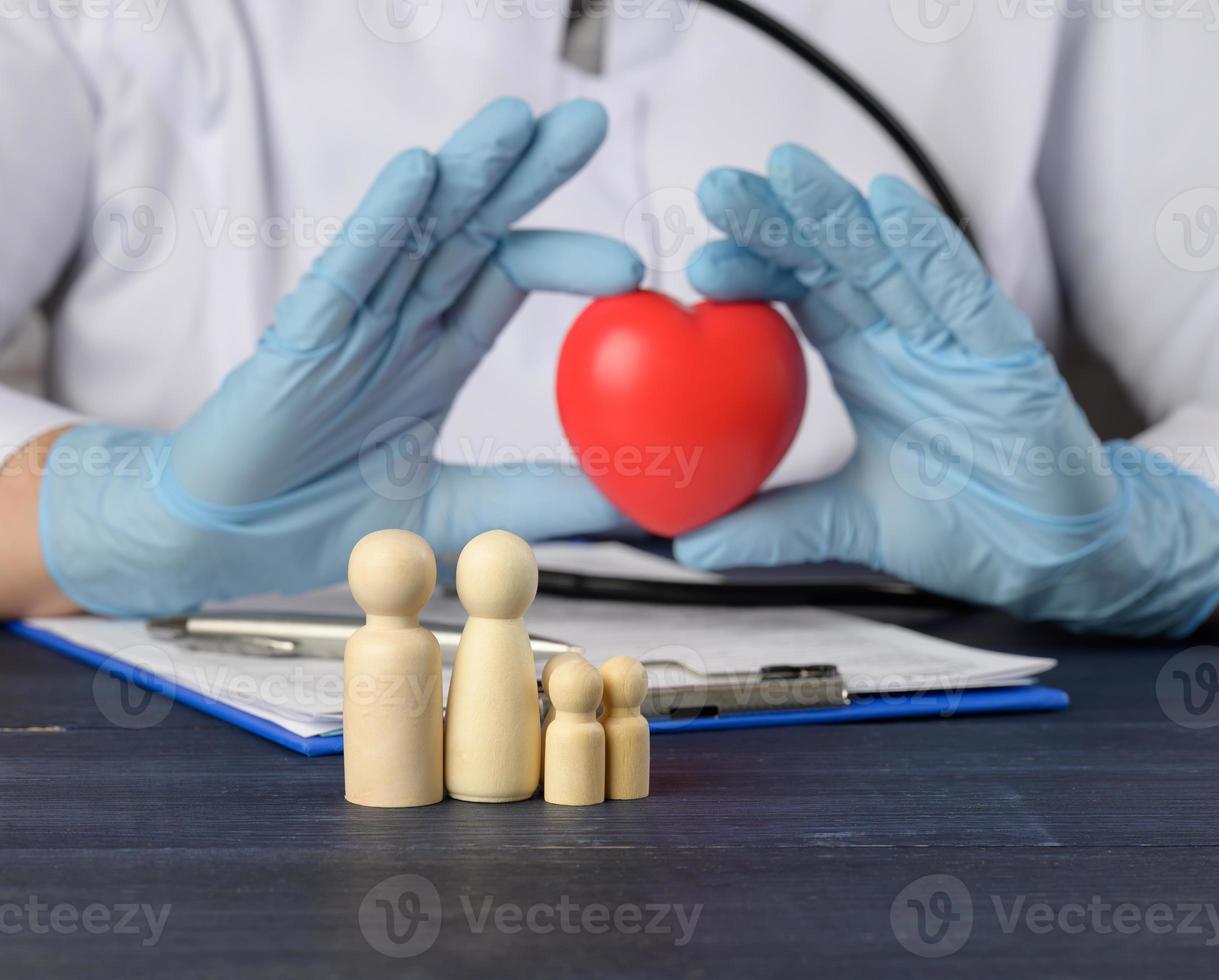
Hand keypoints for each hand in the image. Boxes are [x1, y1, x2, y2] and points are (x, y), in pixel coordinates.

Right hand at [41, 99, 642, 615]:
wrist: (223, 544)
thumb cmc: (322, 518)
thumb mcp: (458, 512)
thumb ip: (540, 499)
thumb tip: (636, 499)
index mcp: (434, 354)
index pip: (509, 279)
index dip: (569, 258)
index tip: (633, 266)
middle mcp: (398, 323)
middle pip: (472, 230)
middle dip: (528, 175)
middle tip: (587, 121)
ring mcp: (348, 323)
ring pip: (414, 230)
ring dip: (464, 173)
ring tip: (516, 123)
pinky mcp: (300, 340)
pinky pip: (346, 270)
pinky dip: (381, 224)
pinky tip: (420, 175)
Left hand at [675, 145, 1218, 635]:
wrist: (1051, 557)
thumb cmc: (960, 522)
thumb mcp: (846, 524)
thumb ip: (773, 526)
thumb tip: (690, 545)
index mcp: (867, 359)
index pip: (801, 294)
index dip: (754, 269)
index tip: (698, 264)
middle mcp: (906, 336)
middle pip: (835, 260)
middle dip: (779, 219)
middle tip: (718, 186)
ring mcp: (957, 340)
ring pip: (893, 258)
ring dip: (840, 213)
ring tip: (788, 170)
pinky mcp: (1009, 358)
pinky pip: (965, 294)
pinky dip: (929, 249)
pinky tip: (888, 207)